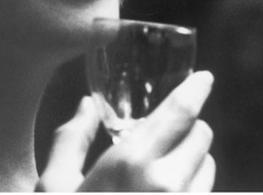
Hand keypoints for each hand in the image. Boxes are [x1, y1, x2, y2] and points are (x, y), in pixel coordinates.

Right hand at [39, 71, 216, 191]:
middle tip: (167, 133)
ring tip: (162, 171)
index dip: (196, 89)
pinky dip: (191, 189)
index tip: (203, 78)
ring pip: (207, 168)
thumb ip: (71, 141)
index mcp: (130, 163)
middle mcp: (166, 185)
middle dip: (188, 129)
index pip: (181, 112)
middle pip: (202, 136)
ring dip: (193, 161)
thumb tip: (85, 106)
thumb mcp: (54, 187)